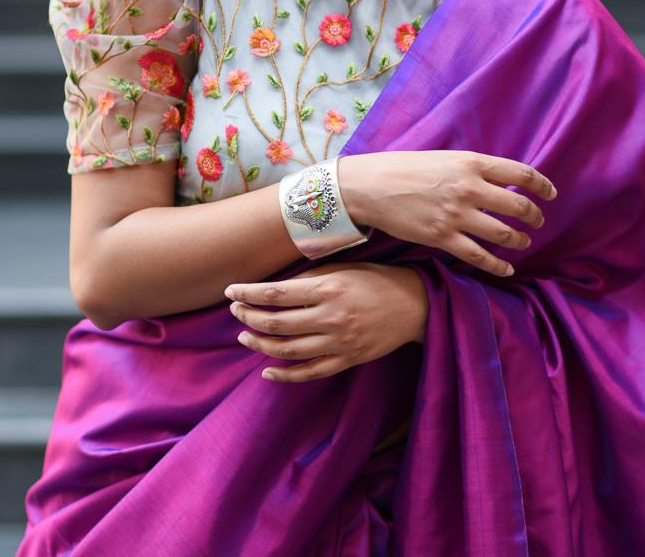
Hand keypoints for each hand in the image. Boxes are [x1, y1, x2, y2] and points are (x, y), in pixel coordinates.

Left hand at [225, 262, 427, 382]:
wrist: (414, 305)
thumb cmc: (376, 279)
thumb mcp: (343, 268)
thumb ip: (310, 279)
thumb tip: (275, 289)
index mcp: (329, 288)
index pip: (277, 294)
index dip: (249, 294)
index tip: (231, 291)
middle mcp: (331, 317)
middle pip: (278, 322)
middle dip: (249, 317)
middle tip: (234, 312)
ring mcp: (339, 342)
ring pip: (289, 350)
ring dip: (261, 345)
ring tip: (245, 336)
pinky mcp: (347, 360)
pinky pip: (310, 372)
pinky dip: (285, 375)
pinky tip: (267, 370)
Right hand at [338, 150, 557, 278]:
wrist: (372, 186)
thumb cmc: (405, 168)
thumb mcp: (445, 158)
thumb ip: (473, 169)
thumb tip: (500, 183)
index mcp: (471, 163)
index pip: (521, 173)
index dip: (542, 185)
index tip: (550, 194)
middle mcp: (469, 188)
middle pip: (518, 206)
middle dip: (534, 216)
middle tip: (537, 221)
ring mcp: (457, 215)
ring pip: (503, 234)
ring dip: (519, 240)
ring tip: (523, 242)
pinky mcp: (442, 237)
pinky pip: (480, 256)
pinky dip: (498, 265)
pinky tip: (507, 269)